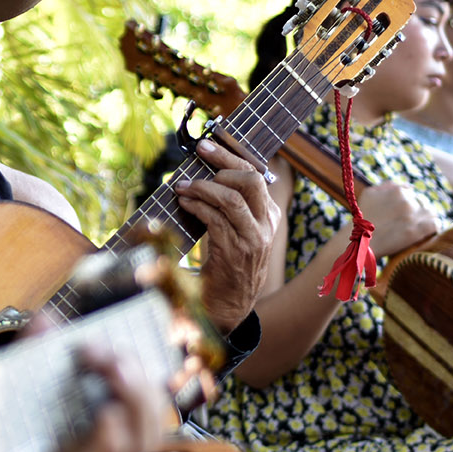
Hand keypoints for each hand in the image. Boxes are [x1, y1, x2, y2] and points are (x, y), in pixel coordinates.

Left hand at [174, 138, 278, 333]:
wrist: (229, 307)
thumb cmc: (227, 265)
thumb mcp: (237, 232)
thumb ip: (231, 207)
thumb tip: (206, 173)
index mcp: (270, 216)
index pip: (257, 175)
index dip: (232, 155)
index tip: (208, 144)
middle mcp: (266, 225)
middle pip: (251, 179)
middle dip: (222, 161)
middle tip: (198, 154)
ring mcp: (253, 239)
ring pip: (232, 198)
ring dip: (202, 187)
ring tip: (182, 186)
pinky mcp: (235, 251)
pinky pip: (215, 219)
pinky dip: (197, 206)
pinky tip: (184, 202)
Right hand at [357, 181, 441, 255]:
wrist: (360, 242)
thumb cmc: (362, 218)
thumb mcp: (370, 193)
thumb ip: (388, 185)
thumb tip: (408, 186)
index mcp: (397, 190)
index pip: (412, 192)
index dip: (408, 202)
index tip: (403, 212)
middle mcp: (407, 201)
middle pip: (422, 202)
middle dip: (417, 210)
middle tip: (408, 221)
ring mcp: (414, 216)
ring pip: (431, 212)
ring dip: (426, 218)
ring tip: (417, 226)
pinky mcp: (418, 231)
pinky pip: (435, 225)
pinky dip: (433, 227)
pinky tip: (427, 232)